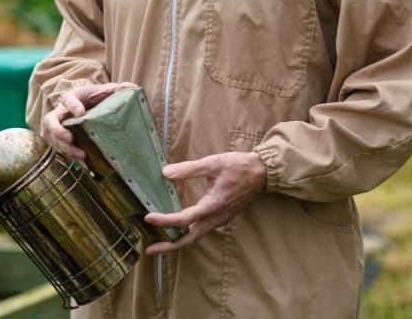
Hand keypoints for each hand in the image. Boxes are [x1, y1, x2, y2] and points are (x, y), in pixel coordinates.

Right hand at [40, 82, 138, 161]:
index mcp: (74, 97)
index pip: (67, 98)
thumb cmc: (99, 97)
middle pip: (50, 121)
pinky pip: (64, 150)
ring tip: (81, 155)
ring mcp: (62, 128)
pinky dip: (73, 158)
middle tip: (69, 138)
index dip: (71, 105)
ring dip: (67, 149)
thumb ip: (118, 89)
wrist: (94, 105)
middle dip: (58, 131)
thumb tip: (131, 88)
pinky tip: (86, 164)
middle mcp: (63, 113)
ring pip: (55, 139)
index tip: (80, 113)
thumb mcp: (108, 90)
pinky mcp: (66, 141)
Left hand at [142, 151, 265, 254]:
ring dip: (177, 242)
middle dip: (168, 247)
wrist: (263, 173)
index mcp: (213, 206)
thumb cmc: (238, 166)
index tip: (147, 218)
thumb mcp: (213, 163)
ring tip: (159, 243)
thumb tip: (165, 173)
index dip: (164, 221)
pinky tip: (178, 229)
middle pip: (189, 239)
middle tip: (149, 249)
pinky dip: (187, 234)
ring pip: (196, 237)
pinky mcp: (223, 217)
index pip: (184, 220)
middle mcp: (216, 218)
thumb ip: (189, 169)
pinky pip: (202, 231)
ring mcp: (221, 220)